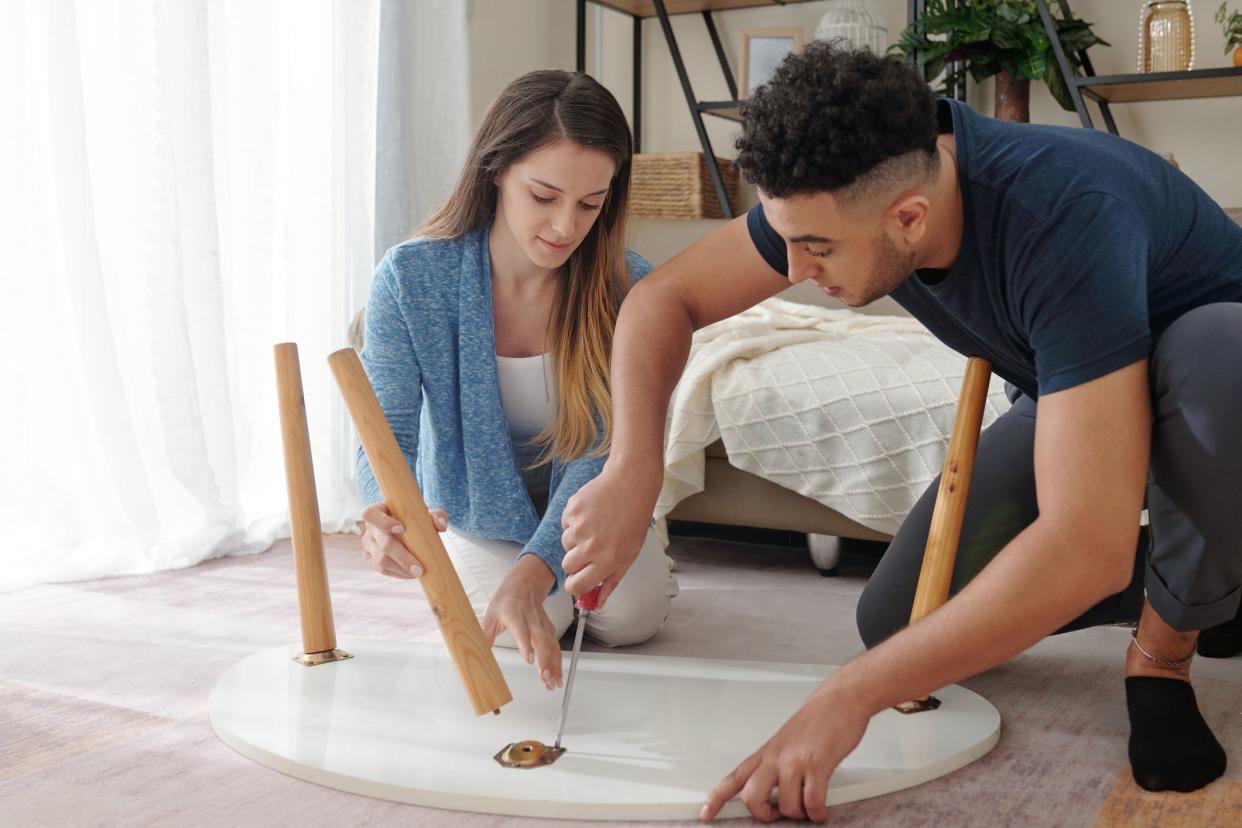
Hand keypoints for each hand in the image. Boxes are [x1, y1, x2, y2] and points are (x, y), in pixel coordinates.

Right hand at [359, 502, 446, 578]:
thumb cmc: (415, 518)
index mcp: (378, 511)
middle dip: (402, 557)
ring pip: (381, 561)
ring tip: (418, 573)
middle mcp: (370, 528)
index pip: (371, 514)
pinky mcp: (371, 560)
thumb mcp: (426, 514)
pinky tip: (410, 574)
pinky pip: (382, 570)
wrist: (408, 529)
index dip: (383, 522)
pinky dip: (398, 573)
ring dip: (401, 569)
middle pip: (382, 544)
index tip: (401, 528)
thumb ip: (436, 515)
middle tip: (419, 568)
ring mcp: (368, 546)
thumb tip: (441, 526)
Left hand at [481, 555, 562, 690]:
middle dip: (545, 660)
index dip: (526, 644)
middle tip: (544, 678)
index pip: (522, 630)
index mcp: (514, 614)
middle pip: (541, 640)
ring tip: (552, 683)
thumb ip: (485, 636)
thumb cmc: (506, 598)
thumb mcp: (491, 614)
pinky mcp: (549, 628)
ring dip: (554, 665)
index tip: (529, 659)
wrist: (525, 583)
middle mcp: (531, 619)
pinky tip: (557, 676)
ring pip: (551, 645)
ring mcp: (542, 624)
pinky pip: (555, 646)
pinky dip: (557, 662)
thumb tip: (474, 655)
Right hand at [561, 463, 656, 605]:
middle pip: (567, 567)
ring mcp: (579, 527)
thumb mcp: (629, 555)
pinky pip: (565, 525)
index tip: (577, 581)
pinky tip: (592, 513)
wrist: (630, 483)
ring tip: (596, 526)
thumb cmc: (633, 519)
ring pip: (565, 544)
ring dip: (576, 539)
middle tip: (592, 548)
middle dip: (576, 561)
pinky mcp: (571, 510)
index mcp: (607, 560)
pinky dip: (574, 521)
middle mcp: (591, 545)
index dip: (575, 586)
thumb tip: (596, 604)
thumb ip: (611, 582)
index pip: (576, 586)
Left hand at [700, 686, 869, 822]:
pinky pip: (812, 803)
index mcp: (766, 753)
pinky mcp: (817, 764)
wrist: (839, 701)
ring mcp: (795, 761)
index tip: (705, 814)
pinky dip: (818, 813)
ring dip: (799, 814)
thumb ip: (777, 764)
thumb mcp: (787, 741)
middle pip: (752, 797)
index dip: (717, 798)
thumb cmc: (817, 720)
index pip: (734, 778)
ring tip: (808, 807)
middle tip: (777, 815)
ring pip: (786, 806)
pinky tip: (821, 808)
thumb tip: (776, 793)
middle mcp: (776, 757)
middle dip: (764, 814)